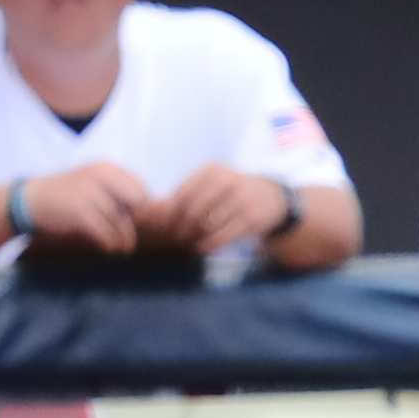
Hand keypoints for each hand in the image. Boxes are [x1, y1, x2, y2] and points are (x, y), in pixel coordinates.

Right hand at [18, 161, 158, 253]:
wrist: (29, 199)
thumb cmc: (65, 193)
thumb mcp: (91, 181)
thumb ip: (115, 190)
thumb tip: (146, 208)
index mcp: (105, 168)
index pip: (140, 187)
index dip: (141, 205)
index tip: (133, 219)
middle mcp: (99, 177)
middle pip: (136, 203)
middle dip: (135, 220)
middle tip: (129, 233)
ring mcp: (88, 194)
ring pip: (120, 220)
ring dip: (125, 238)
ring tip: (124, 248)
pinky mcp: (78, 212)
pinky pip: (105, 232)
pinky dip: (110, 244)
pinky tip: (110, 249)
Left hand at [152, 163, 293, 254]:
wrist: (272, 197)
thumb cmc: (229, 192)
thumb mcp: (208, 186)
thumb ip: (179, 198)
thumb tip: (146, 214)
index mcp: (212, 170)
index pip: (182, 194)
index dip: (169, 213)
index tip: (162, 226)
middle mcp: (227, 181)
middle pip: (192, 211)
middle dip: (179, 227)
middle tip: (174, 237)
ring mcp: (241, 200)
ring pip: (206, 225)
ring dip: (193, 237)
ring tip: (187, 241)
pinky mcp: (251, 219)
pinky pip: (222, 236)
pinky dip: (208, 245)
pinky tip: (201, 247)